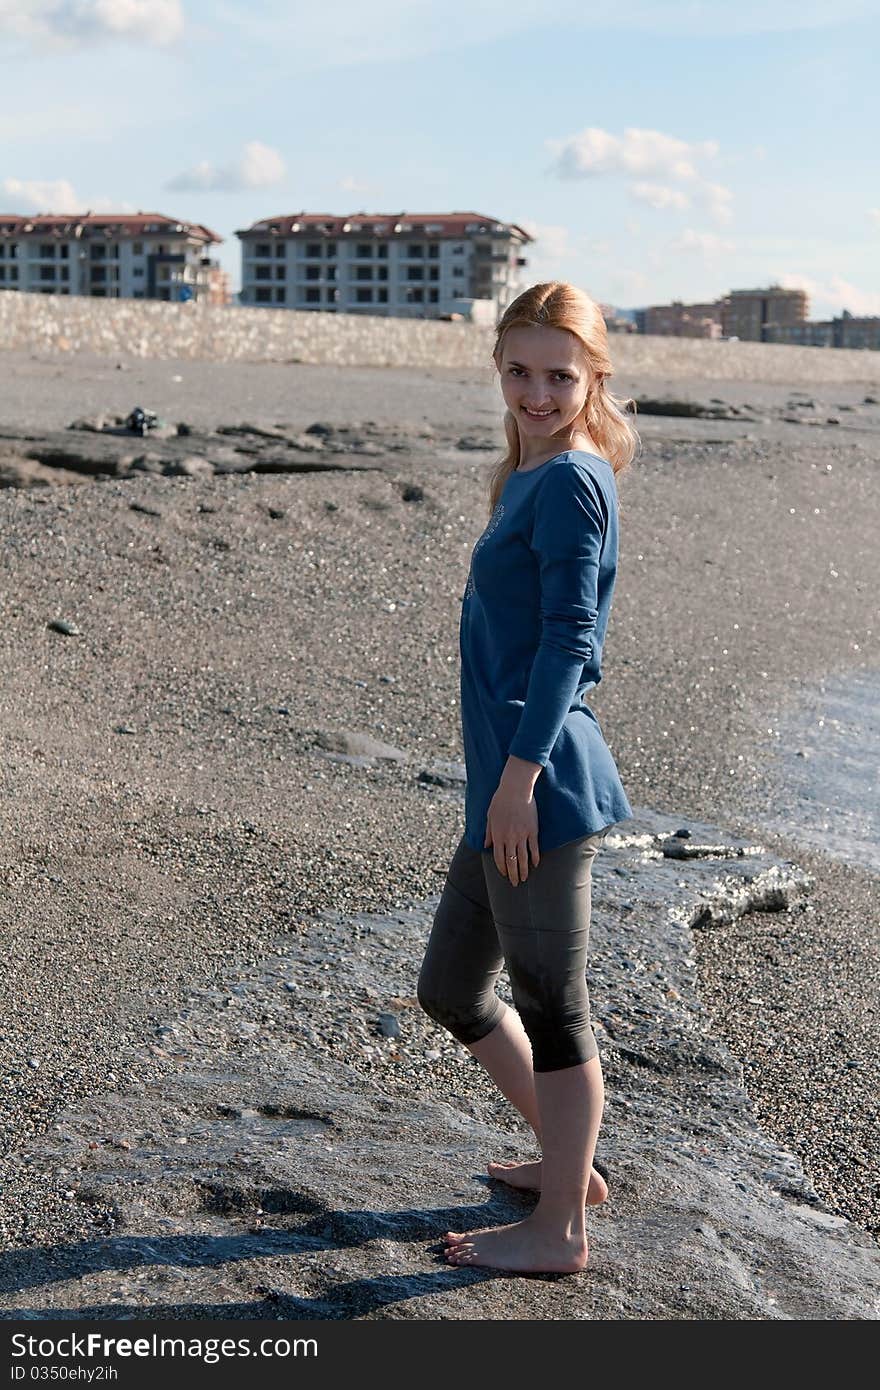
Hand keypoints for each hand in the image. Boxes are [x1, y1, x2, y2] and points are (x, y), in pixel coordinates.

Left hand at [484, 758, 540, 885]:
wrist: (516, 789)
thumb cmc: (500, 800)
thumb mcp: (490, 816)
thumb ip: (489, 832)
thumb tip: (486, 845)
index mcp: (498, 835)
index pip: (499, 858)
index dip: (502, 868)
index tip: (504, 875)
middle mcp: (509, 838)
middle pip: (511, 862)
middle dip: (513, 874)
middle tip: (515, 883)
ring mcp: (522, 835)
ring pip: (523, 858)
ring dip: (524, 870)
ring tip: (525, 878)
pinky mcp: (533, 831)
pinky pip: (534, 848)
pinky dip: (535, 858)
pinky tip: (536, 864)